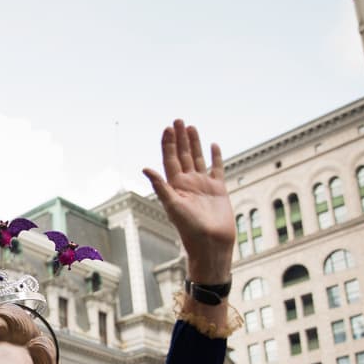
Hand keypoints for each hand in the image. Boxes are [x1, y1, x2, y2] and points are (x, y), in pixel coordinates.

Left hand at [142, 120, 234, 281]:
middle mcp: (188, 183)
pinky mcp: (218, 189)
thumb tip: (145, 168)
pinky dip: (216, 156)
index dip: (169, 143)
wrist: (211, 244)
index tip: (168, 127)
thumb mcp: (173, 206)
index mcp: (176, 186)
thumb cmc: (190, 230)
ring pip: (198, 158)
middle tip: (178, 120)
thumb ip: (160, 186)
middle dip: (180, 138)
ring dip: (195, 143)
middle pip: (183, 155)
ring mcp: (203, 185)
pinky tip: (213, 145)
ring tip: (191, 127)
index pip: (170, 159)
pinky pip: (217, 168)